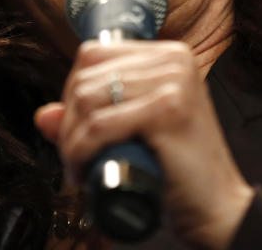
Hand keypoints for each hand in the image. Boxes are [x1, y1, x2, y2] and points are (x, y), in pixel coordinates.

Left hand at [35, 40, 253, 248]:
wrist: (218, 209)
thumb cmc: (176, 172)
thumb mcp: (131, 132)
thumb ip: (89, 118)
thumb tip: (43, 115)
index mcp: (169, 54)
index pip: (94, 54)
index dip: (72, 91)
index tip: (75, 128)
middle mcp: (174, 59)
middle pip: (86, 76)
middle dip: (68, 121)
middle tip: (74, 156)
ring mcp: (174, 81)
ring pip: (87, 100)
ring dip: (71, 141)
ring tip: (79, 167)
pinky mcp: (169, 109)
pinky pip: (99, 125)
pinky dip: (81, 151)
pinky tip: (84, 172)